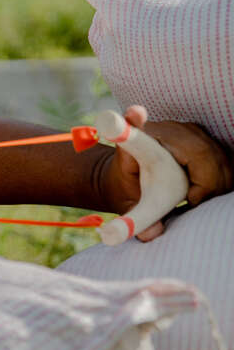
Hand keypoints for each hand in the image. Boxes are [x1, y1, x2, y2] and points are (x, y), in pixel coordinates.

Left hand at [104, 105, 232, 240]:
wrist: (132, 174)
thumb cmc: (127, 188)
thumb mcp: (125, 202)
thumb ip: (135, 217)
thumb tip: (151, 235)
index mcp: (137, 144)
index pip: (136, 131)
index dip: (134, 122)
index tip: (134, 114)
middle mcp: (164, 129)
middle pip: (201, 153)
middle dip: (206, 183)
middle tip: (192, 201)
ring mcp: (187, 130)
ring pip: (219, 157)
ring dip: (215, 182)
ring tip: (195, 196)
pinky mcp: (203, 137)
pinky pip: (224, 158)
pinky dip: (220, 177)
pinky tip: (203, 188)